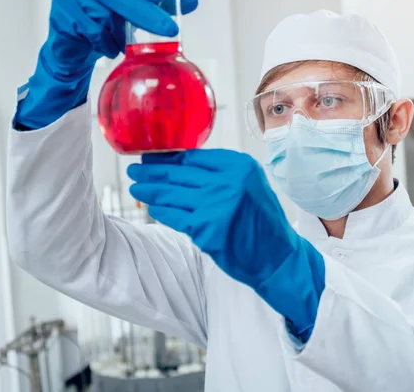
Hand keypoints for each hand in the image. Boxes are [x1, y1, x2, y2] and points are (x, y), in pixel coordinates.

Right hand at [15, 0, 197, 128]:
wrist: (73, 41)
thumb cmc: (106, 17)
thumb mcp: (134, 6)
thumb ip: (161, 1)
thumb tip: (192, 0)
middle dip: (144, 14)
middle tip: (169, 29)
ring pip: (101, 18)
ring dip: (118, 34)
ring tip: (122, 41)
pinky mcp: (60, 17)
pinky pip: (89, 33)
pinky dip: (104, 43)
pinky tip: (107, 47)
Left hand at [127, 150, 324, 340]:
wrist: (278, 257)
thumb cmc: (262, 222)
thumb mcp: (250, 185)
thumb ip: (221, 173)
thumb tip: (181, 164)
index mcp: (239, 166)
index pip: (193, 156)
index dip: (168, 157)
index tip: (152, 157)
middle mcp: (228, 182)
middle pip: (179, 173)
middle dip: (152, 171)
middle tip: (135, 170)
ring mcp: (216, 205)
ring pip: (171, 194)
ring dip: (150, 191)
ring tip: (136, 187)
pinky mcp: (206, 229)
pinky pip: (174, 216)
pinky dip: (161, 212)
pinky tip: (153, 208)